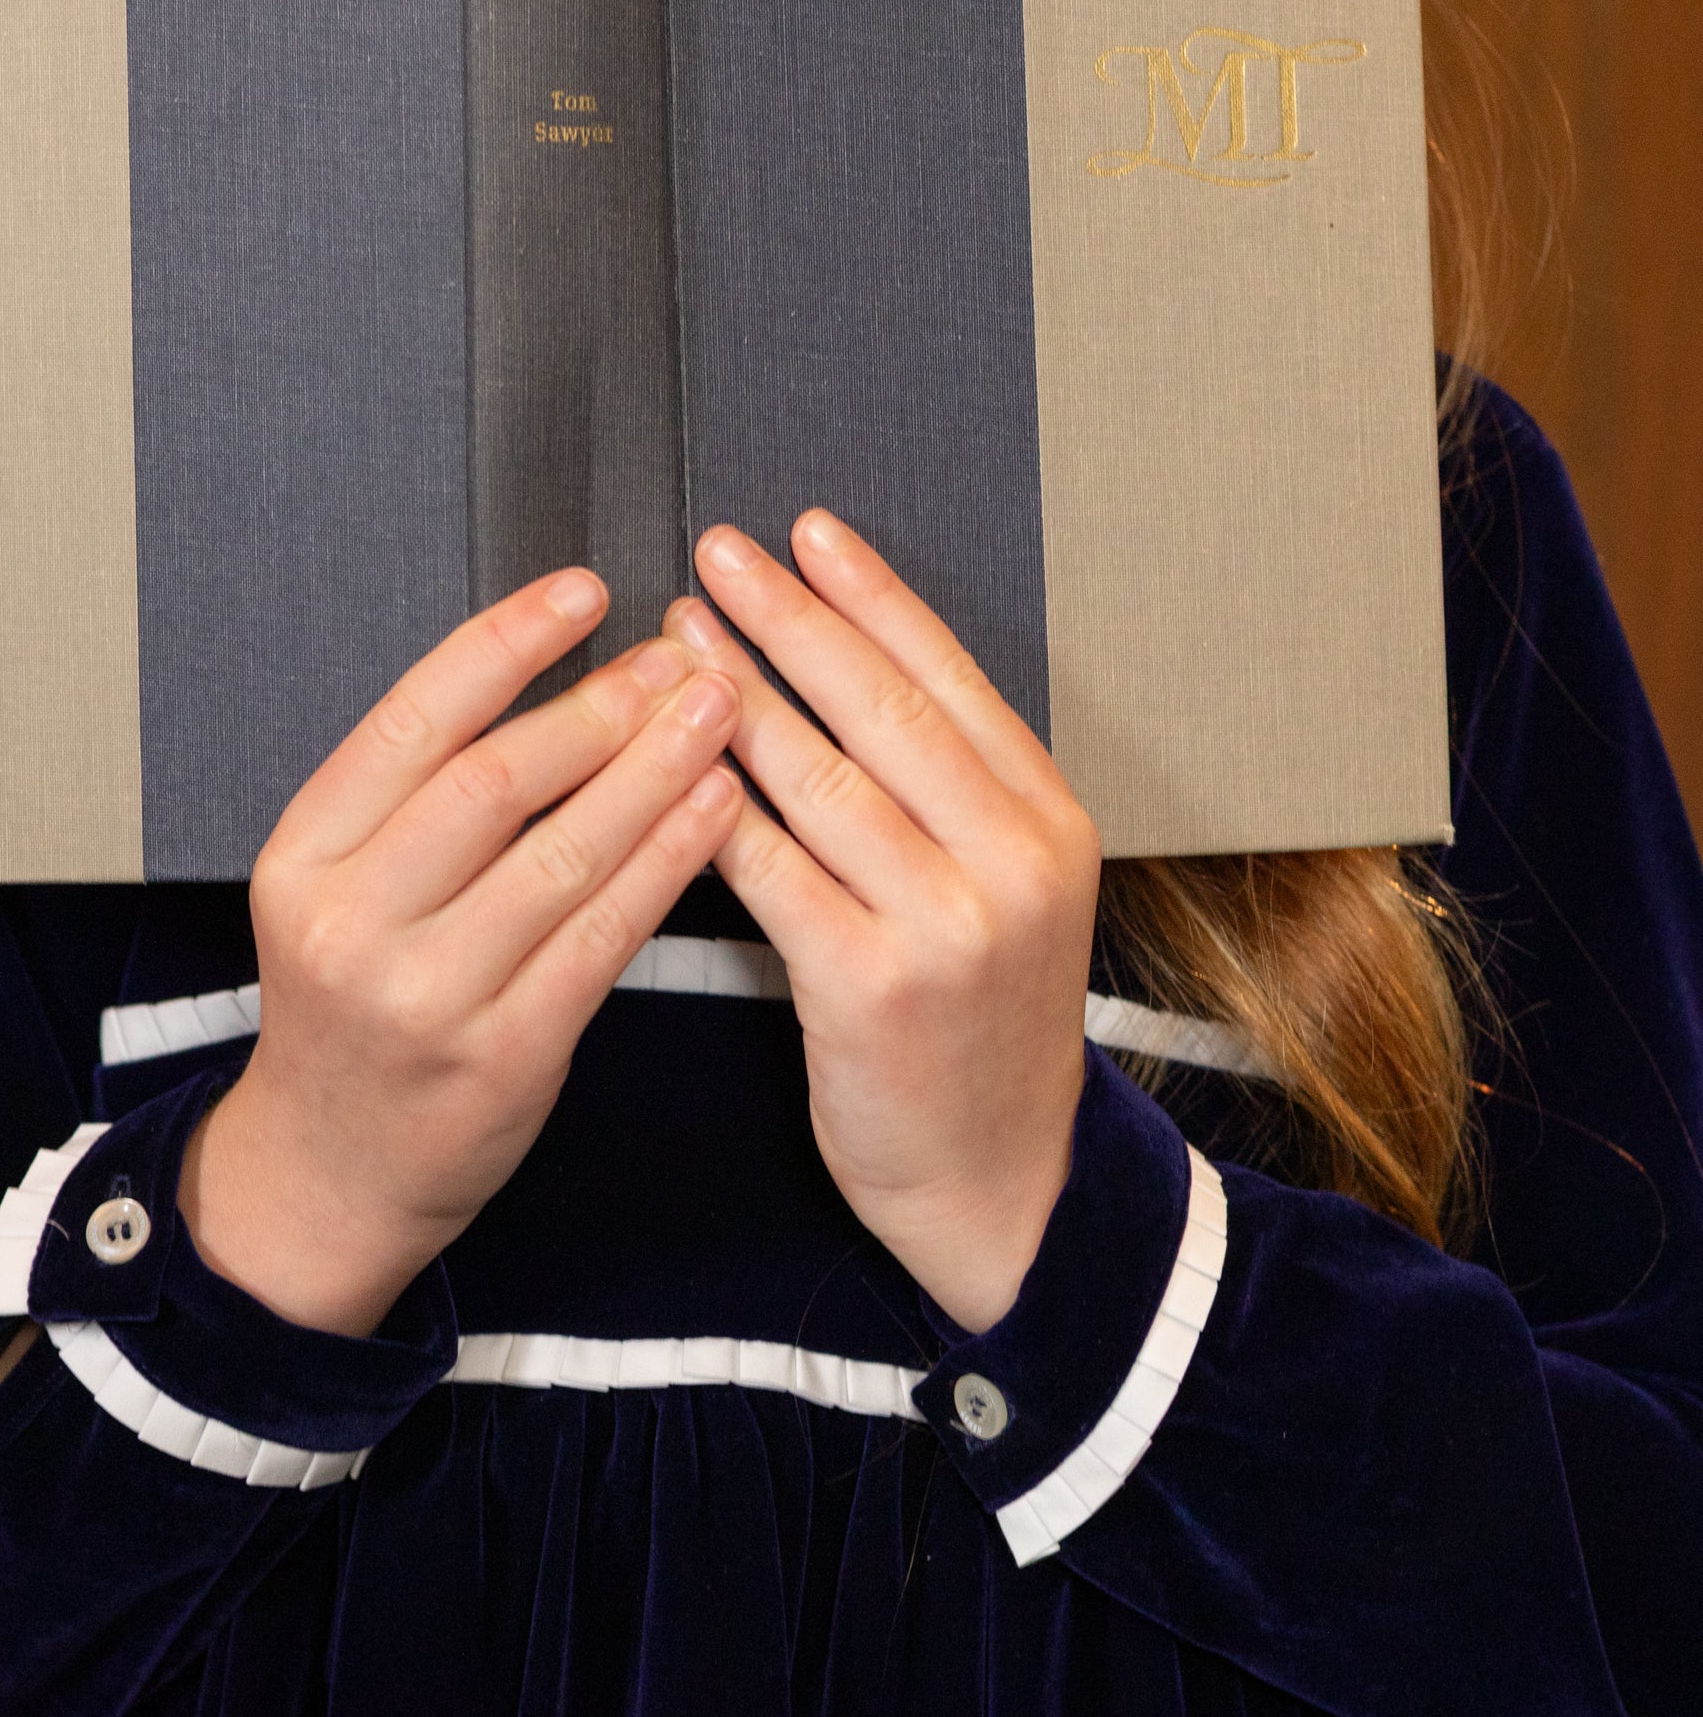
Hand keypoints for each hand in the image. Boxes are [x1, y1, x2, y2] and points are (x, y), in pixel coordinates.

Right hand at [180, 567, 741, 1336]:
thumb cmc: (353, 1016)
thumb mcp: (335, 894)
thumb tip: (549, 682)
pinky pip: (603, 937)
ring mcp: (425, 994)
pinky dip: (666, 863)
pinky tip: (715, 811)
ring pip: (559, 856)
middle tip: (679, 656)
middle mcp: (352, 921)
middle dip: (601, 707)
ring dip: (653, 773)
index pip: (411, 721)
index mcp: (304, 857)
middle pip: (492, 781)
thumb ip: (415, 803)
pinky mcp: (502, 1053)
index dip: (507, 644)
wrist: (330, 1169)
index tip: (584, 592)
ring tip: (717, 713)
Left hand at [668, 514, 1099, 1333]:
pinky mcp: (871, 989)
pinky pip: (774, 873)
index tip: (810, 534)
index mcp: (1051, 824)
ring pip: (824, 780)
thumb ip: (955, 802)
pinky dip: (716, 812)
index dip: (874, 597)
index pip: (953, 679)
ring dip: (738, 697)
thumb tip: (850, 682)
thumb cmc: (982, 1034)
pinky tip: (666, 761)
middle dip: (794, 619)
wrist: (1003, 1183)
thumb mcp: (1011, 901)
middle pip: (886, 710)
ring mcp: (947, 925)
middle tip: (720, 553)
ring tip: (678, 635)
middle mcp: (1013, 861)